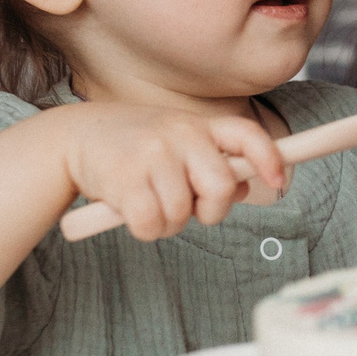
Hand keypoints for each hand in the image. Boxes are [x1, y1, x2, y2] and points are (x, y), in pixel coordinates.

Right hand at [53, 103, 289, 241]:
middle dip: (211, 211)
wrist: (76, 136)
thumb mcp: (179, 144)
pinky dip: (146, 230)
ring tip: (150, 203)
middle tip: (189, 209)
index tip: (280, 181)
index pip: (247, 135)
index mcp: (199, 126)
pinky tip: (131, 211)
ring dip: (169, 223)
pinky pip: (152, 226)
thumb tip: (249, 186)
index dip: (270, 158)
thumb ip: (213, 163)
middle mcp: (179, 135)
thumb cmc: (137, 146)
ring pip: (183, 214)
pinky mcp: (124, 181)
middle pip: (222, 187)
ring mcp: (152, 156)